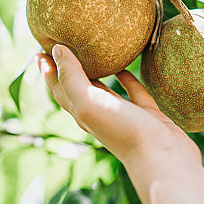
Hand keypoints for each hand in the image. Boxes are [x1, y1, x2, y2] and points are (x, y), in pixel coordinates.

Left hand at [38, 44, 203, 203]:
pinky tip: (125, 65)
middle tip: (61, 45)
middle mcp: (99, 114)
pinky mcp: (146, 114)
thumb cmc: (123, 132)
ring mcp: (122, 115)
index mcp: (81, 112)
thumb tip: (56, 50)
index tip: (40, 49)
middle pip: (76, 88)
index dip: (47, 70)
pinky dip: (126, 78)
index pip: (58, 87)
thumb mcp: (89, 102)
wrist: (163, 159)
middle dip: (66, 67)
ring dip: (95, 72)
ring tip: (91, 50)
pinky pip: (133, 92)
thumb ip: (72, 77)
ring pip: (104, 89)